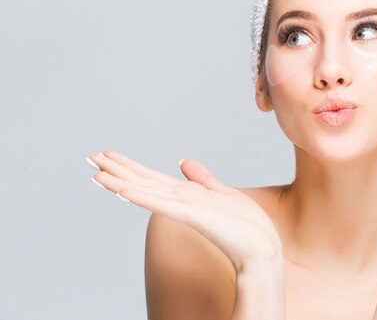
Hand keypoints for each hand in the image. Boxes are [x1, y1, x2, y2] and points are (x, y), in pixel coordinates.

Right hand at [86, 150, 282, 272]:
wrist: (261, 246)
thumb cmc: (244, 224)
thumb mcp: (221, 192)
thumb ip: (201, 178)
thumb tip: (183, 160)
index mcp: (185, 195)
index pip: (151, 177)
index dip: (128, 166)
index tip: (107, 155)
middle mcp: (179, 201)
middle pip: (142, 181)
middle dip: (117, 170)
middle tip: (90, 156)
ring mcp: (183, 208)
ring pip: (146, 191)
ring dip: (120, 182)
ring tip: (95, 172)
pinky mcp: (192, 215)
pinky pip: (162, 204)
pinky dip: (142, 196)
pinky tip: (122, 190)